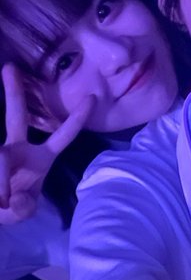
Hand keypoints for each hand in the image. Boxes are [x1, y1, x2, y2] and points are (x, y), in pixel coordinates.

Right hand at [0, 64, 94, 224]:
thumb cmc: (10, 207)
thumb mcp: (21, 212)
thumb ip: (23, 209)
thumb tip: (15, 197)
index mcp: (40, 158)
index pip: (62, 136)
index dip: (76, 119)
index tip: (92, 97)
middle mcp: (19, 149)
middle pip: (16, 116)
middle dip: (13, 92)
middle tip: (9, 67)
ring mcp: (1, 152)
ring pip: (1, 157)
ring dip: (1, 183)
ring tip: (3, 202)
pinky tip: (0, 199)